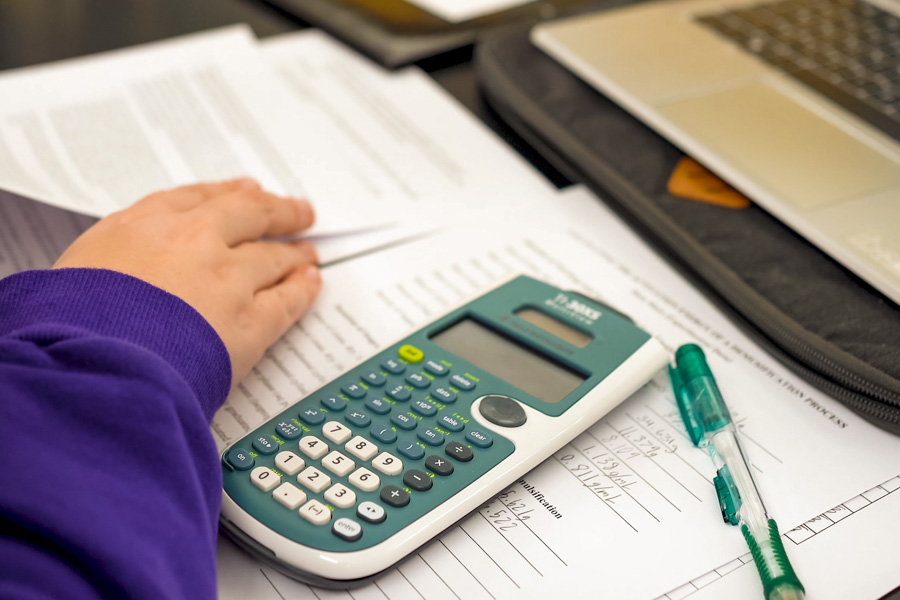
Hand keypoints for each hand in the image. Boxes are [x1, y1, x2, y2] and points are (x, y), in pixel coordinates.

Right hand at [53, 178, 321, 384]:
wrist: (94, 365)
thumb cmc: (70, 326)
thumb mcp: (74, 272)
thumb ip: (111, 259)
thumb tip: (121, 269)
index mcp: (143, 224)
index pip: (196, 198)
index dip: (227, 194)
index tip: (245, 191)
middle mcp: (192, 242)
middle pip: (247, 215)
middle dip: (276, 212)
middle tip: (297, 212)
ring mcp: (226, 280)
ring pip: (272, 258)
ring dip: (294, 254)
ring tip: (307, 254)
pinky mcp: (249, 323)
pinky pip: (286, 301)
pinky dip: (302, 291)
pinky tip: (310, 285)